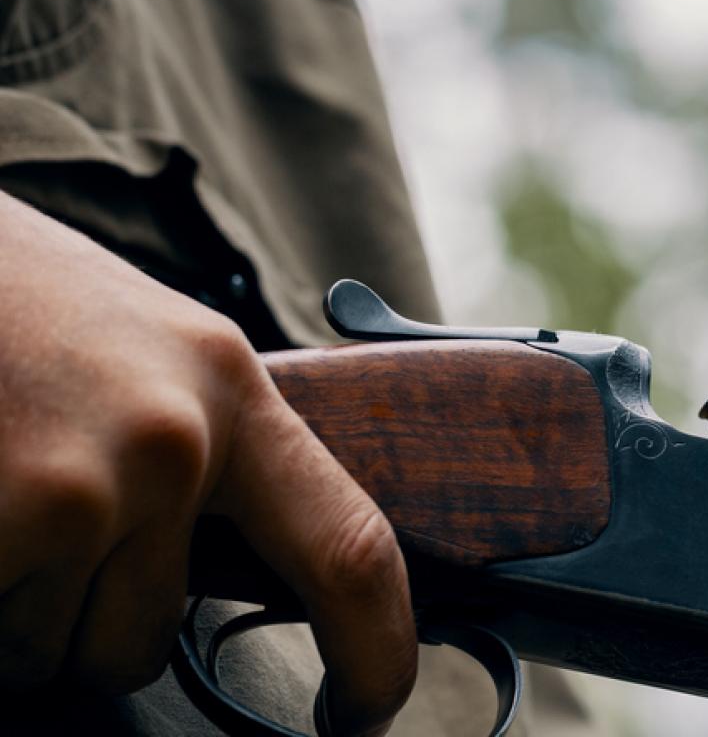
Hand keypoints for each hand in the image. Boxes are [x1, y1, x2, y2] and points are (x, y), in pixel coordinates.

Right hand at [0, 192, 415, 735]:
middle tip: (44, 531)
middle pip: (146, 642)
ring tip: (0, 491)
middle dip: (86, 630)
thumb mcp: (162, 358)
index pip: (351, 549)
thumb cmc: (31, 305)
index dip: (377, 650)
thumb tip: (256, 573)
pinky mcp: (0, 518)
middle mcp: (173, 443)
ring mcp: (79, 485)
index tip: (370, 708)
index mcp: (234, 395)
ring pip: (51, 652)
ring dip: (17, 609)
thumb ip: (216, 456)